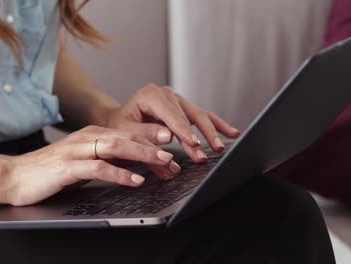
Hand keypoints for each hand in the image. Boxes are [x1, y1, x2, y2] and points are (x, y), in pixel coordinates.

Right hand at [6, 125, 179, 205]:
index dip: (151, 138)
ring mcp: (76, 150)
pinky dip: (120, 174)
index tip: (172, 145)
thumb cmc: (51, 171)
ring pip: (116, 147)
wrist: (15, 176)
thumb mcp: (85, 161)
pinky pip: (98, 168)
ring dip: (142, 154)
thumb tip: (137, 163)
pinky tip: (135, 180)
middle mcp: (86, 138)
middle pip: (126, 135)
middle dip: (153, 142)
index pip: (127, 132)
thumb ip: (108, 159)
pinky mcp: (67, 167)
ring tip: (162, 161)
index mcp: (92, 135)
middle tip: (176, 149)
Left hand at [105, 84, 240, 162]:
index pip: (171, 114)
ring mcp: (177, 100)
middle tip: (207, 152)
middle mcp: (166, 93)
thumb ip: (145, 134)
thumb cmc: (120, 125)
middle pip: (188, 115)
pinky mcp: (184, 108)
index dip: (183, 130)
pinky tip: (232, 133)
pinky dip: (217, 125)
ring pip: (199, 115)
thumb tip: (168, 137)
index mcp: (151, 95)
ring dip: (211, 132)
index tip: (193, 144)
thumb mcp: (126, 130)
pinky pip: (203, 116)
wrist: (118, 119)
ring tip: (220, 147)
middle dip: (199, 136)